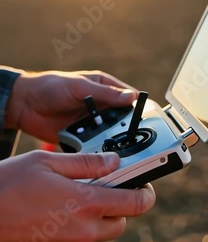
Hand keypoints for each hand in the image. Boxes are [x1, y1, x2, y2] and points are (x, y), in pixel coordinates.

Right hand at [0, 151, 155, 241]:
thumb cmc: (5, 187)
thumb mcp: (45, 163)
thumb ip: (86, 164)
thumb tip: (115, 162)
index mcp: (85, 204)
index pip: (136, 204)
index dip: (145, 195)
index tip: (145, 190)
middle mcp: (83, 235)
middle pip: (118, 225)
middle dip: (113, 210)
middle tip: (93, 197)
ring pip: (97, 241)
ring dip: (90, 227)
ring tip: (61, 212)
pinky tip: (48, 230)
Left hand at [5, 69, 137, 142]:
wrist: (25, 105)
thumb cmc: (51, 86)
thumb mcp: (80, 86)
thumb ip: (106, 93)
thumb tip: (131, 97)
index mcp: (105, 89)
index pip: (128, 100)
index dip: (138, 110)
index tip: (147, 121)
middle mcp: (102, 107)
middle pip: (122, 120)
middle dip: (126, 129)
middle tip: (132, 139)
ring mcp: (93, 123)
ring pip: (110, 135)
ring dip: (112, 141)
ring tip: (116, 148)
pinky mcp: (83, 137)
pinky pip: (95, 145)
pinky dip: (98, 149)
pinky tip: (101, 154)